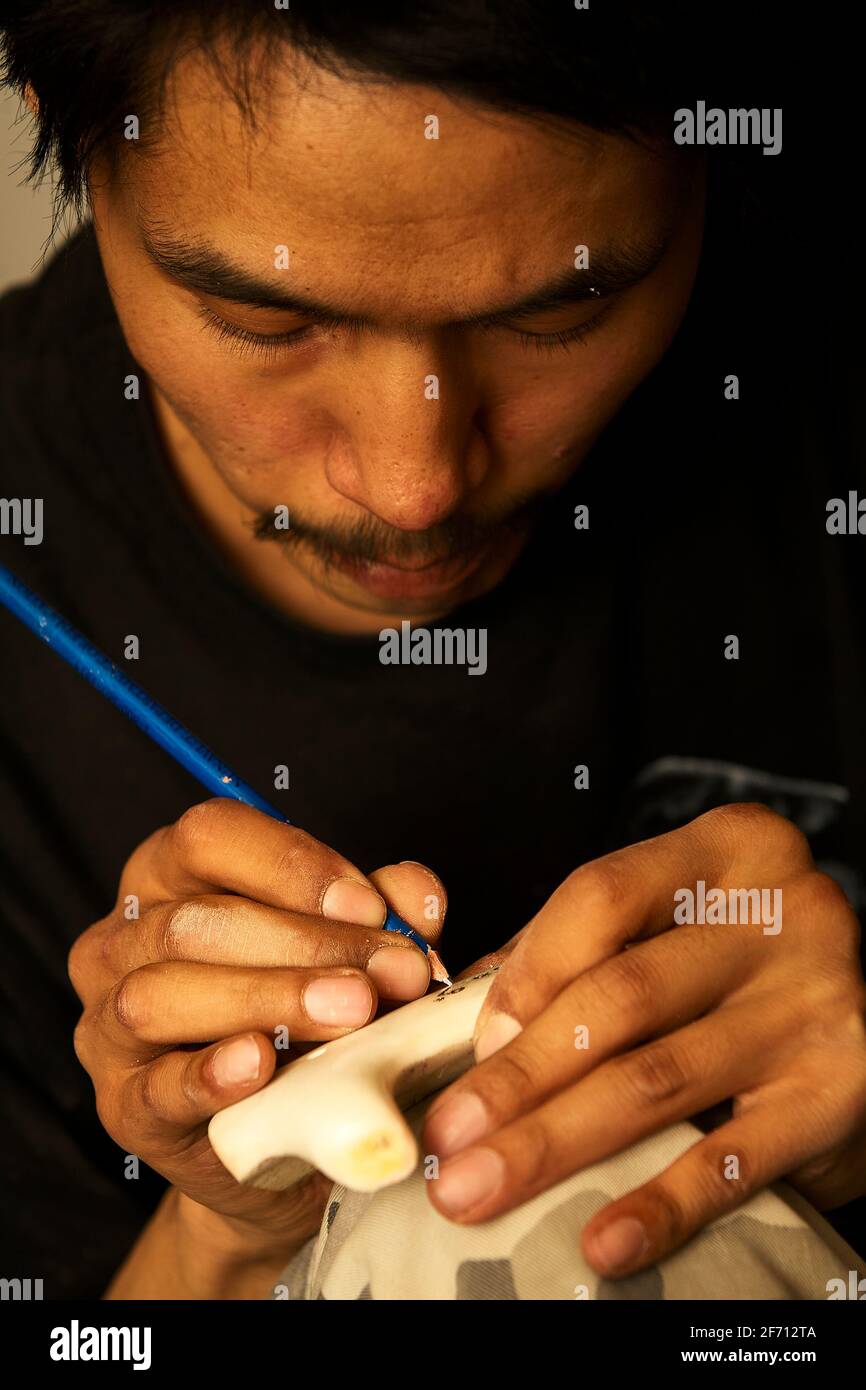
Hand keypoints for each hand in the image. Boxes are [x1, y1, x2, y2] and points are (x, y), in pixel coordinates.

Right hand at [70, 798, 444, 1255]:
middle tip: (391, 973)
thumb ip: (380, 911)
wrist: (280, 1140)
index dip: (293, 864)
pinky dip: (211, 1075)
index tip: (370, 905)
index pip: (208, 837)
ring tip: (351, 1009)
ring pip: (161, 995)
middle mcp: (121, 942)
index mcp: (169, 878)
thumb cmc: (304, 1018)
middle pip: (194, 920)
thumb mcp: (345, 948)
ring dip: (268, 997)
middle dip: (306, 942)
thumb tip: (415, 896)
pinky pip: (156, 1089)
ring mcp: (110, 1027)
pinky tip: (264, 1063)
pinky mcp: (124, 1109)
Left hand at [422, 803, 865, 1277]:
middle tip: (447, 1142)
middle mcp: (781, 916)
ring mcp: (812, 1004)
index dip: (525, 973)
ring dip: (556, 1141)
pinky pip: (734, 1159)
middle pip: (621, 995)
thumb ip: (579, 946)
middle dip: (519, 1076)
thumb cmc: (743, 963)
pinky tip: (603, 1238)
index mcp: (729, 851)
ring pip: (658, 1077)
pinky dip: (660, 1203)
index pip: (602, 895)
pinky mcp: (838, 1093)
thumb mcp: (677, 920)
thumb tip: (475, 1018)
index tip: (472, 1047)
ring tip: (483, 1185)